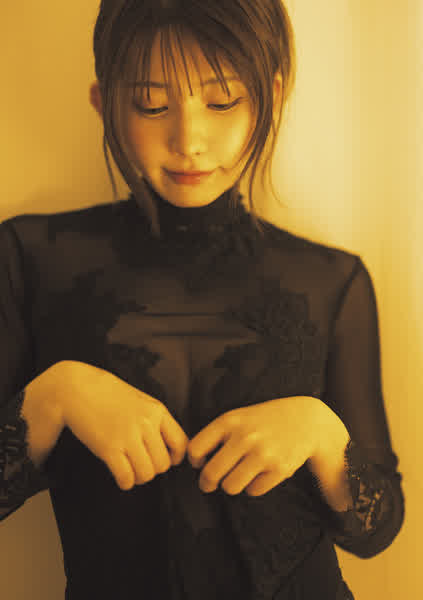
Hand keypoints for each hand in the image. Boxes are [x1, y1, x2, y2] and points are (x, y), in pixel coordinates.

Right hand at [58, 361, 188, 490]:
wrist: (75, 388)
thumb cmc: (106, 394)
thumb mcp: (139, 400)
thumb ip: (154, 419)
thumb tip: (167, 446)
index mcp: (156, 410)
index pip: (181, 443)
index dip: (175, 458)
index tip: (166, 459)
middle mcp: (146, 423)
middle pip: (163, 464)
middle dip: (152, 469)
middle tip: (141, 465)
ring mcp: (128, 436)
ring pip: (147, 474)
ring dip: (139, 477)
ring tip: (130, 470)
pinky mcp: (109, 448)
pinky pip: (126, 477)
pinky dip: (125, 482)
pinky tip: (120, 476)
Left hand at [187, 396, 329, 496]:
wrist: (305, 420)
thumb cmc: (263, 421)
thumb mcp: (239, 417)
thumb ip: (217, 435)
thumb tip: (195, 464)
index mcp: (230, 421)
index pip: (195, 449)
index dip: (195, 461)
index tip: (201, 463)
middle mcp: (245, 436)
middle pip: (211, 474)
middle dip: (207, 483)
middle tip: (209, 484)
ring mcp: (263, 453)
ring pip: (230, 487)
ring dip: (232, 485)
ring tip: (238, 475)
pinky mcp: (279, 469)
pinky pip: (253, 491)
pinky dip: (254, 486)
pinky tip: (260, 473)